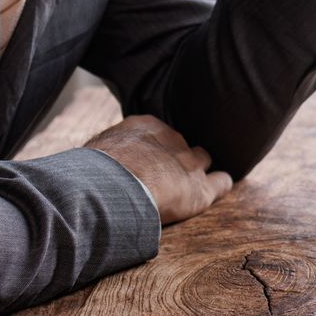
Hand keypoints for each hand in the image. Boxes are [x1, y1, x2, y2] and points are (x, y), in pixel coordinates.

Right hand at [85, 115, 233, 224]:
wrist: (112, 186)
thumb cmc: (94, 172)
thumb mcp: (97, 152)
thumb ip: (108, 154)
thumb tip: (94, 166)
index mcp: (146, 127)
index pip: (156, 135)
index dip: (153, 151)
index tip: (145, 164)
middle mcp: (172, 139)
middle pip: (180, 145)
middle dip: (175, 159)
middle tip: (163, 177)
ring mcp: (190, 162)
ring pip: (202, 160)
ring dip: (196, 171)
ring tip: (188, 184)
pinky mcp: (201, 188)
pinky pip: (222, 181)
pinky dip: (219, 185)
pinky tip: (216, 188)